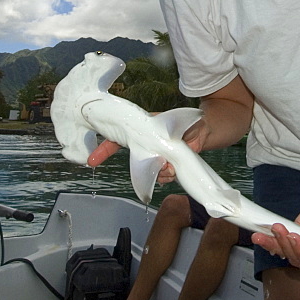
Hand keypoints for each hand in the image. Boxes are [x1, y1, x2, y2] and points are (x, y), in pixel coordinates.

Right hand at [85, 116, 208, 182]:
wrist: (206, 130)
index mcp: (143, 130)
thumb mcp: (174, 122)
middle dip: (139, 168)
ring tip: (170, 164)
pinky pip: (160, 177)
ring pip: (148, 171)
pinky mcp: (168, 166)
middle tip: (158, 164)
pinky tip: (174, 169)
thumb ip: (165, 135)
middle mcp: (148, 145)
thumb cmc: (188, 122)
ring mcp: (158, 156)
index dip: (104, 150)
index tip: (92, 161)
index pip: (119, 139)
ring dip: (158, 171)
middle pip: (133, 159)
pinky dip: (166, 175)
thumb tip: (163, 155)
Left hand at [252, 188, 299, 276]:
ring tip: (264, 234)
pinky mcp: (296, 238)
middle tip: (279, 230)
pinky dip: (271, 240)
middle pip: (297, 259)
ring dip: (274, 243)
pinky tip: (261, 237)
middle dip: (286, 245)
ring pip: (287, 252)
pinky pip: (283, 241)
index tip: (295, 238)